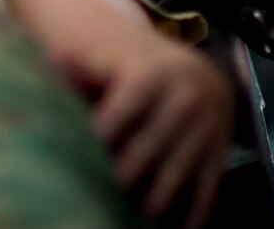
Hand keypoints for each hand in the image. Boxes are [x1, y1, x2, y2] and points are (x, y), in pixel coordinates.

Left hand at [55, 34, 233, 228]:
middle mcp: (183, 99)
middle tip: (104, 192)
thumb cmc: (141, 74)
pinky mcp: (219, 153)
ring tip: (135, 216)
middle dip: (126, 172)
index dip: (104, 131)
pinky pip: (208, 187)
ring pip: (177, 170)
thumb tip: (54, 60)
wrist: (203, 75)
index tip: (85, 152)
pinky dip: (194, 212)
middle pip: (149, 145)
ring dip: (156, 199)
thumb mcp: (116, 63)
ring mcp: (206, 128)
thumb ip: (84, 68)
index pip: (124, 108)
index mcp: (152, 76)